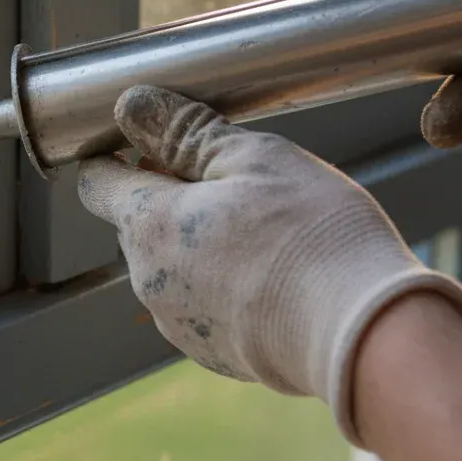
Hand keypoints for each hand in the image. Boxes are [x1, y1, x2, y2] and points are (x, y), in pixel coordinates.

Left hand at [77, 85, 461, 445]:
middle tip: (236, 178)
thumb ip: (184, 132)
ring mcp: (179, 324)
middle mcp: (149, 281)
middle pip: (138, 222)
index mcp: (149, 225)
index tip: (151, 140)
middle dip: (172, 195)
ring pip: (172, 264)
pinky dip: (225, 282)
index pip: (97, 182)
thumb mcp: (252, 158)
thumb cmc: (312, 236)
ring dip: (201, 239)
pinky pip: (203, 303)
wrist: (364, 338)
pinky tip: (276, 271)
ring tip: (267, 226)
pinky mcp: (214, 353)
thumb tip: (131, 107)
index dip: (117, 154)